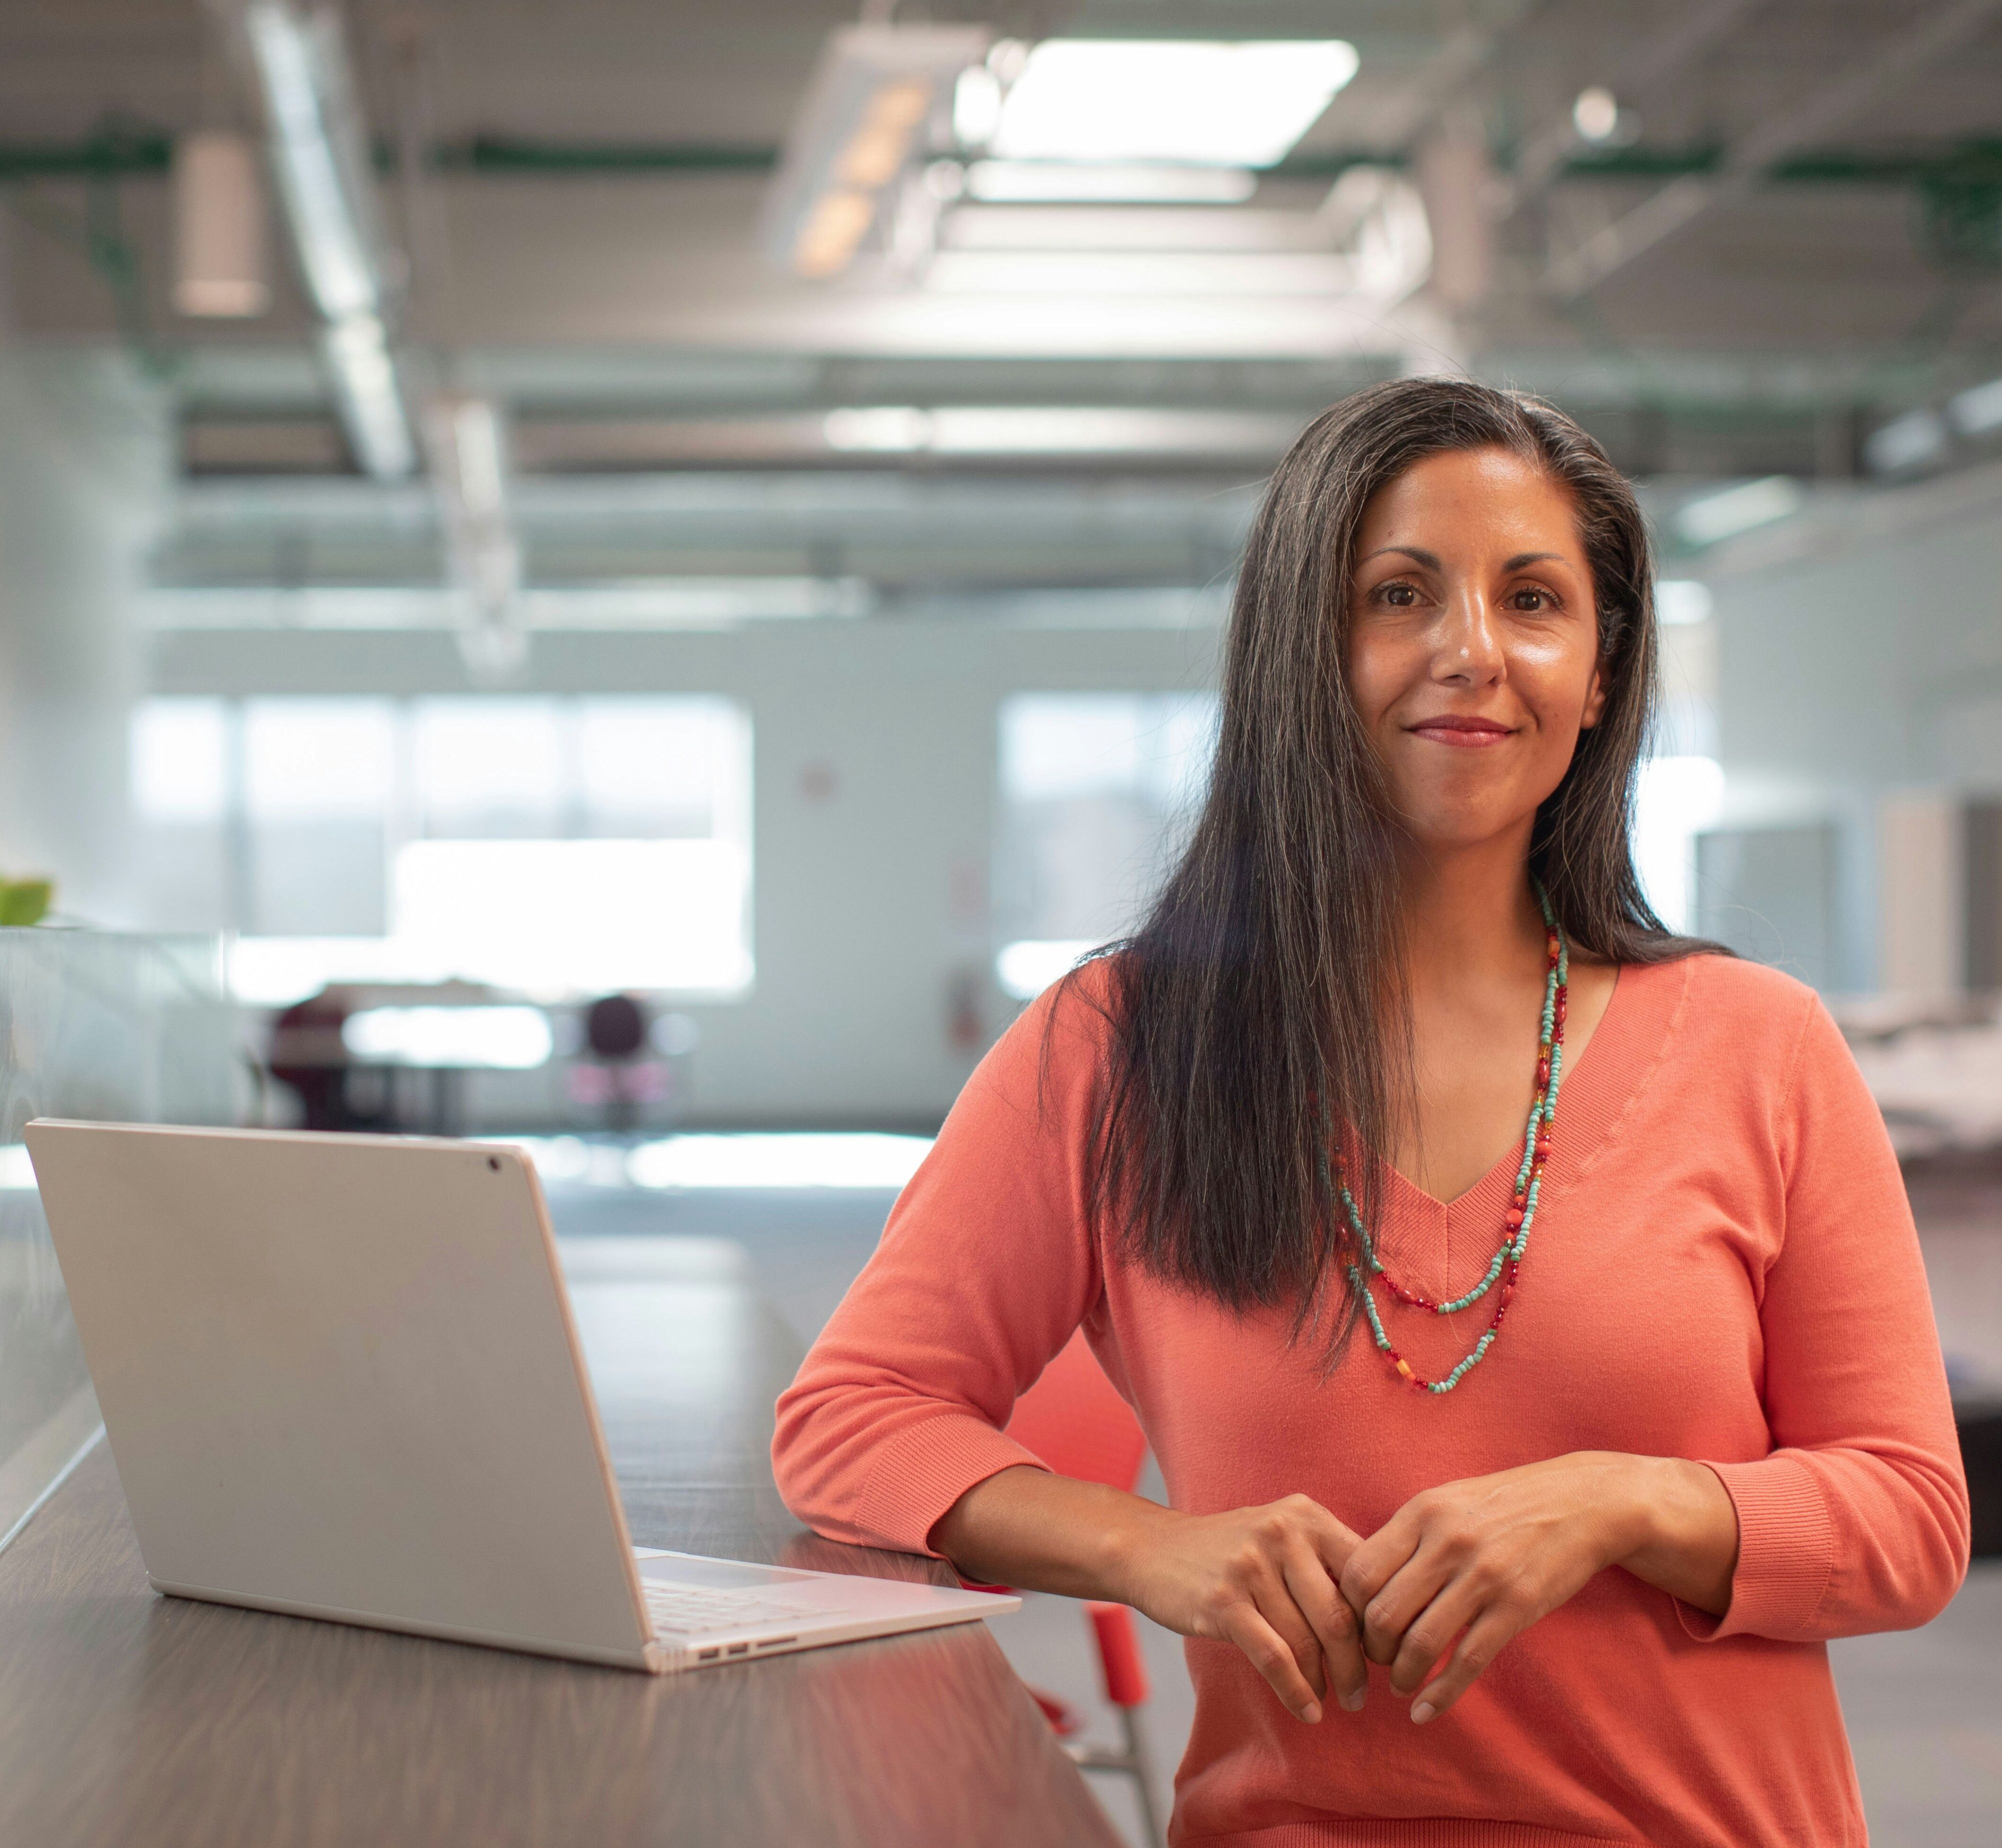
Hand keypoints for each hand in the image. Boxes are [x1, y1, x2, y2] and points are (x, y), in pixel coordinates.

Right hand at [1111, 1492, 1370, 1722]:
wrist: (1151, 1548)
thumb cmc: (1228, 1549)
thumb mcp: (1280, 1533)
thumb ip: (1325, 1562)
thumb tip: (1384, 1619)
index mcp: (1306, 1516)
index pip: (1364, 1577)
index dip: (1380, 1624)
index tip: (1383, 1656)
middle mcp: (1282, 1533)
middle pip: (1340, 1617)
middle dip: (1357, 1666)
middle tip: (1363, 1694)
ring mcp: (1250, 1566)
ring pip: (1307, 1642)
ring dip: (1325, 1684)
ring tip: (1331, 1702)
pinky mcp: (1223, 1601)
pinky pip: (1274, 1658)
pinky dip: (1296, 1692)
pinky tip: (1306, 1711)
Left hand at [1337, 1453, 1672, 1724]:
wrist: (1579, 1502)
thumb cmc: (1502, 1505)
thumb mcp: (1445, 1502)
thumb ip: (1405, 1538)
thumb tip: (1359, 1585)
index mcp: (1421, 1513)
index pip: (1359, 1573)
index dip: (1348, 1611)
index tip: (1354, 1628)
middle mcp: (1447, 1543)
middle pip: (1382, 1613)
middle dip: (1372, 1650)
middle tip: (1377, 1661)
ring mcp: (1483, 1576)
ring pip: (1420, 1643)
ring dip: (1401, 1675)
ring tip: (1401, 1685)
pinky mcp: (1516, 1607)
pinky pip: (1467, 1661)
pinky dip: (1440, 1695)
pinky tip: (1425, 1711)